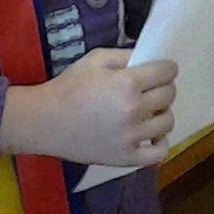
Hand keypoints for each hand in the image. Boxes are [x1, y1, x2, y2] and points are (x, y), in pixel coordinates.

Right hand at [0, 51, 175, 168]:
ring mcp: (131, 137)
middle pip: (169, 95)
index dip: (166, 68)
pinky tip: (150, 135)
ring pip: (167, 122)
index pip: (168, 72)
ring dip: (161, 113)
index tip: (159, 70)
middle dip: (163, 88)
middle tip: (149, 89)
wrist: (44, 121)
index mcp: (128, 83)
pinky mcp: (125, 158)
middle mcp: (134, 110)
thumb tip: (151, 59)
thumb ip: (126, 56)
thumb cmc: (69, 87)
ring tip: (147, 112)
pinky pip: (159, 153)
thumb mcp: (96, 59)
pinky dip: (160, 143)